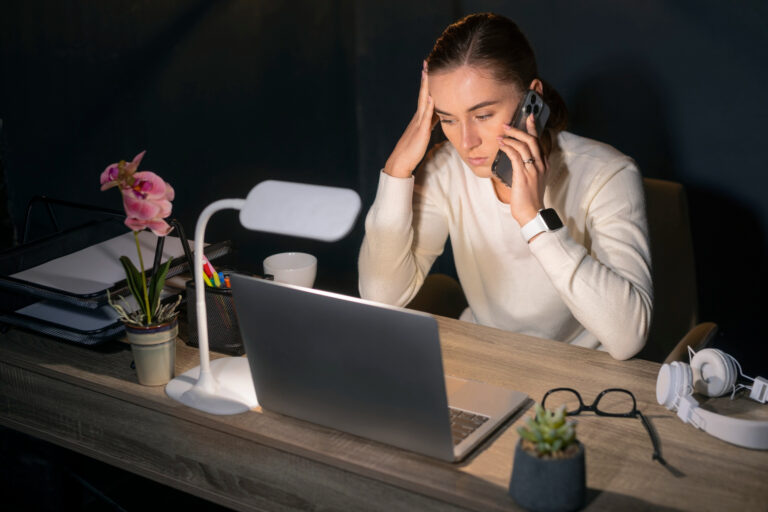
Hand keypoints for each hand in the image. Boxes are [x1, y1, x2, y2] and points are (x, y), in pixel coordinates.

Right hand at [384, 61, 435, 177]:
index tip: (430, 68)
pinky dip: (429, 107)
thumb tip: (439, 114)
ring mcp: (418, 124)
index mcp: (420, 118)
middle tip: (427, 62)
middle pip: (423, 94)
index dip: (428, 83)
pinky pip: (426, 118)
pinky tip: (433, 97)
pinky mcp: (421, 133)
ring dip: (426, 87)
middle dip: (426, 78)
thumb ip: (430, 122)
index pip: (426, 96)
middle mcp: (418, 117)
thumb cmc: (412, 150)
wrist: (400, 162)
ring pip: (424, 102)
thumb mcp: (424, 133)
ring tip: (428, 72)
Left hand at [496, 114, 547, 224]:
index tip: (529, 118)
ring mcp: (533, 169)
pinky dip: (507, 147)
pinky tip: (501, 145)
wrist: (531, 213)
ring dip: (511, 137)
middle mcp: (541, 165)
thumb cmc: (529, 199)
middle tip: (507, 125)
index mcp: (544, 165)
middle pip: (532, 139)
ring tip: (501, 134)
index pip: (540, 142)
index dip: (533, 128)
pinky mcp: (523, 174)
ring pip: (524, 145)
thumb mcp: (532, 181)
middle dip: (519, 129)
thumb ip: (528, 169)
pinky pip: (515, 155)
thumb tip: (516, 159)